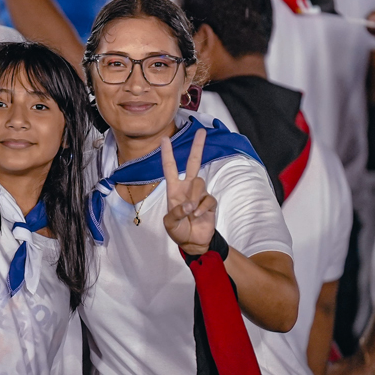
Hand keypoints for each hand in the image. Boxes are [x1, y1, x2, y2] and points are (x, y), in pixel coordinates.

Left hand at [162, 129, 216, 254]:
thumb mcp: (170, 223)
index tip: (164, 139)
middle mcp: (187, 187)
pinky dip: (202, 207)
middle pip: (194, 163)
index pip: (170, 168)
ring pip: (200, 182)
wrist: (193, 242)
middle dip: (198, 147)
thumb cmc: (178, 231)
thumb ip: (176, 213)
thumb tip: (188, 205)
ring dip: (194, 196)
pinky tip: (198, 215)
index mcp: (174, 189)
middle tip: (202, 132)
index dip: (167, 154)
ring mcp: (199, 194)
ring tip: (191, 211)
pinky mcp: (210, 202)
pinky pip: (208, 199)